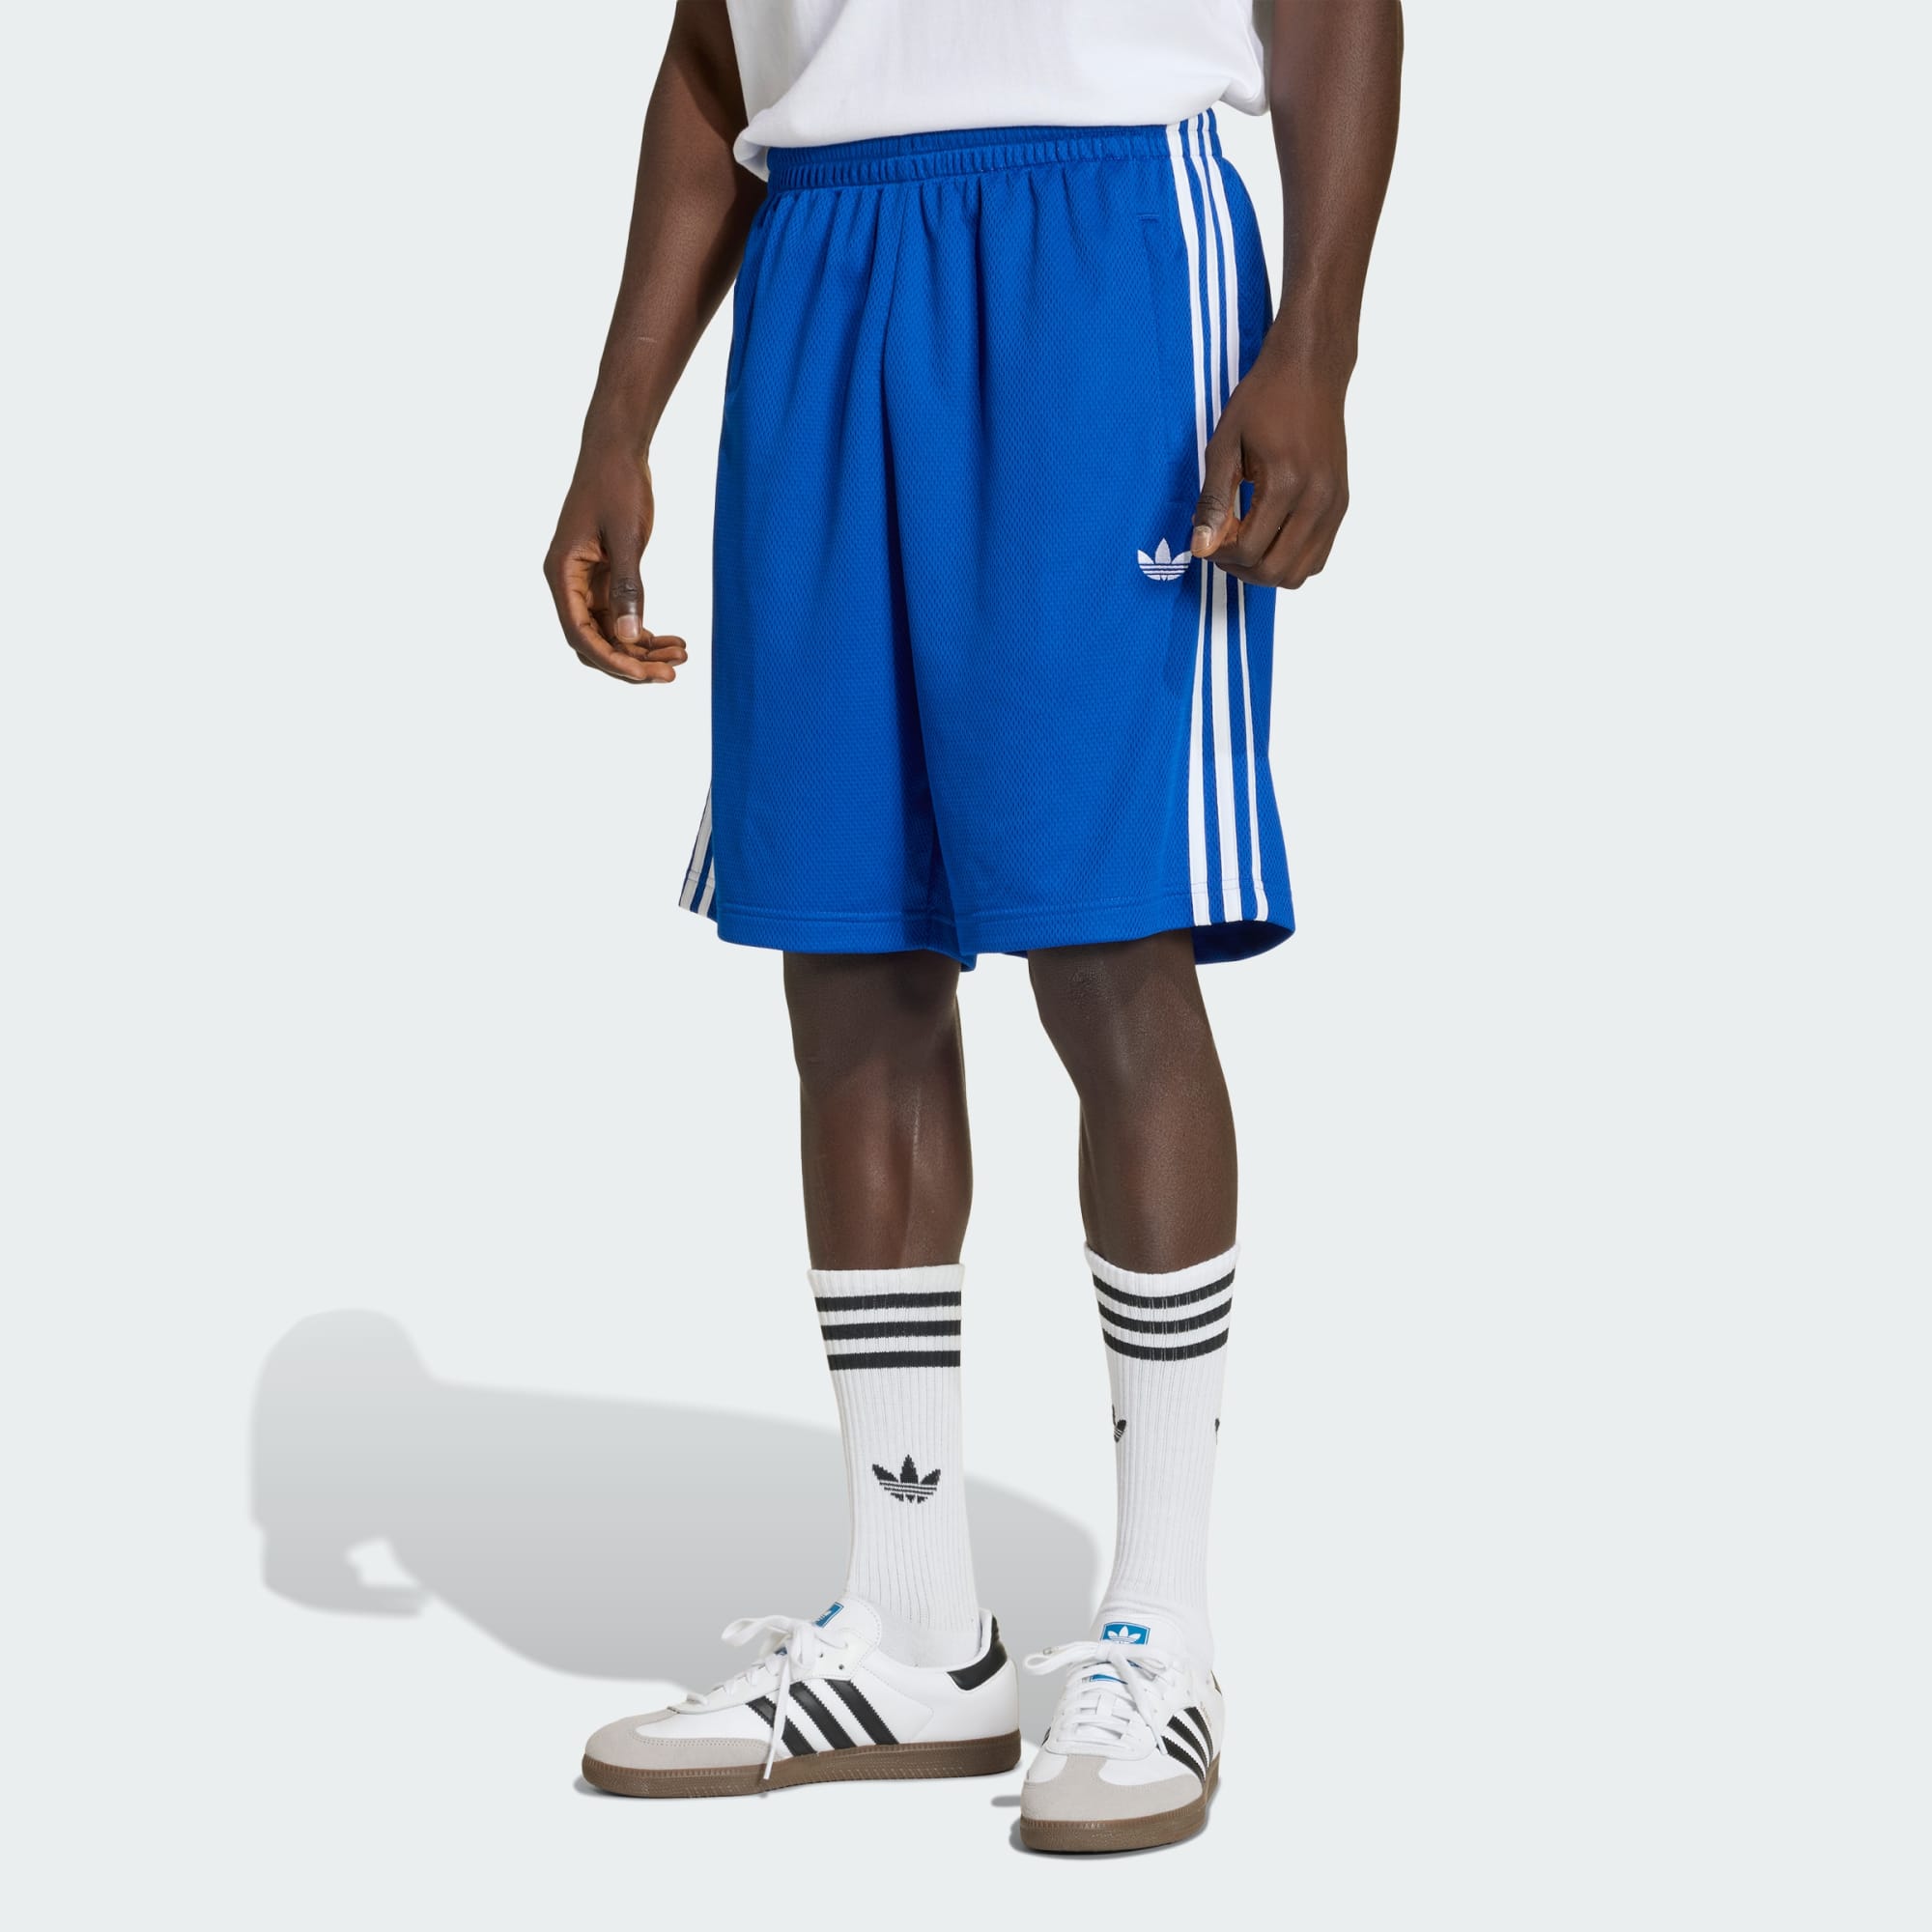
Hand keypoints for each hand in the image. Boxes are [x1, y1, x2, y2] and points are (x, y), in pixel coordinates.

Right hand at [542, 444, 688, 682]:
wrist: (617, 451)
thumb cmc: (617, 486)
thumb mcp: (626, 537)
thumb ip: (628, 588)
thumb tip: (631, 638)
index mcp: (562, 574)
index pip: (581, 634)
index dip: (613, 660)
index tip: (648, 675)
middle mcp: (569, 584)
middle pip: (595, 642)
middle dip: (632, 662)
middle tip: (672, 673)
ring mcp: (586, 583)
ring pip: (611, 634)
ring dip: (643, 651)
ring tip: (682, 656)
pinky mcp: (604, 578)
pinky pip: (621, 617)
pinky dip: (645, 632)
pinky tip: (674, 641)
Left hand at [1189, 344, 1349, 588]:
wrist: (1311, 372)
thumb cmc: (1264, 400)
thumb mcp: (1224, 445)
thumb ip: (1213, 501)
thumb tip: (1201, 547)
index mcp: (1287, 483)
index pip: (1249, 550)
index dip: (1219, 553)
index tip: (1207, 533)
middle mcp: (1318, 500)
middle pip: (1275, 571)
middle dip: (1240, 567)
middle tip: (1222, 542)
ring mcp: (1334, 505)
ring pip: (1299, 573)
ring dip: (1265, 568)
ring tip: (1245, 540)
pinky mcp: (1341, 505)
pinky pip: (1316, 558)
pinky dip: (1289, 559)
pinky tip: (1269, 534)